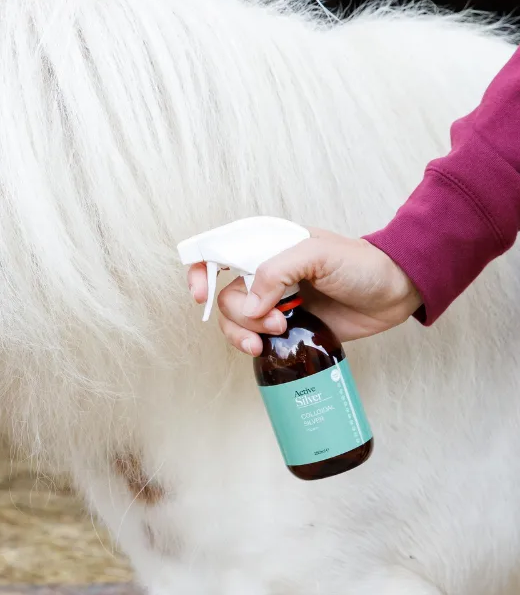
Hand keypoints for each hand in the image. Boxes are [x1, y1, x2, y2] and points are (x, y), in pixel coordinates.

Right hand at [186, 228, 422, 354]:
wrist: (395, 292)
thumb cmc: (362, 264)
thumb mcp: (318, 254)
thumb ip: (277, 271)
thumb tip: (250, 306)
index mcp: (266, 247)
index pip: (217, 251)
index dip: (199, 271)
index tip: (201, 294)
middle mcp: (264, 274)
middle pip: (224, 295)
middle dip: (241, 314)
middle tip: (275, 320)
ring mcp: (273, 302)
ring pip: (233, 321)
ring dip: (244, 332)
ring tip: (275, 335)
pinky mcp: (285, 328)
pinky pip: (252, 338)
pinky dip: (252, 345)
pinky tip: (267, 348)